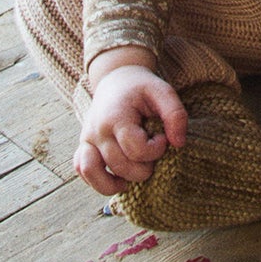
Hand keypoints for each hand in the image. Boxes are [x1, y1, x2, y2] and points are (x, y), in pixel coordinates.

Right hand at [75, 49, 186, 195]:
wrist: (116, 79)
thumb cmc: (141, 88)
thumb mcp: (163, 92)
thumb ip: (176, 115)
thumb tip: (178, 144)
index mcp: (117, 117)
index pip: (136, 150)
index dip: (156, 150)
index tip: (162, 138)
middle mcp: (98, 131)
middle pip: (120, 166)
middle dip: (144, 167)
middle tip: (152, 153)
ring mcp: (87, 140)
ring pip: (94, 174)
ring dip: (118, 182)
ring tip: (135, 174)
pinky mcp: (84, 146)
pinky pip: (82, 171)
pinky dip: (97, 181)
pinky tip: (118, 179)